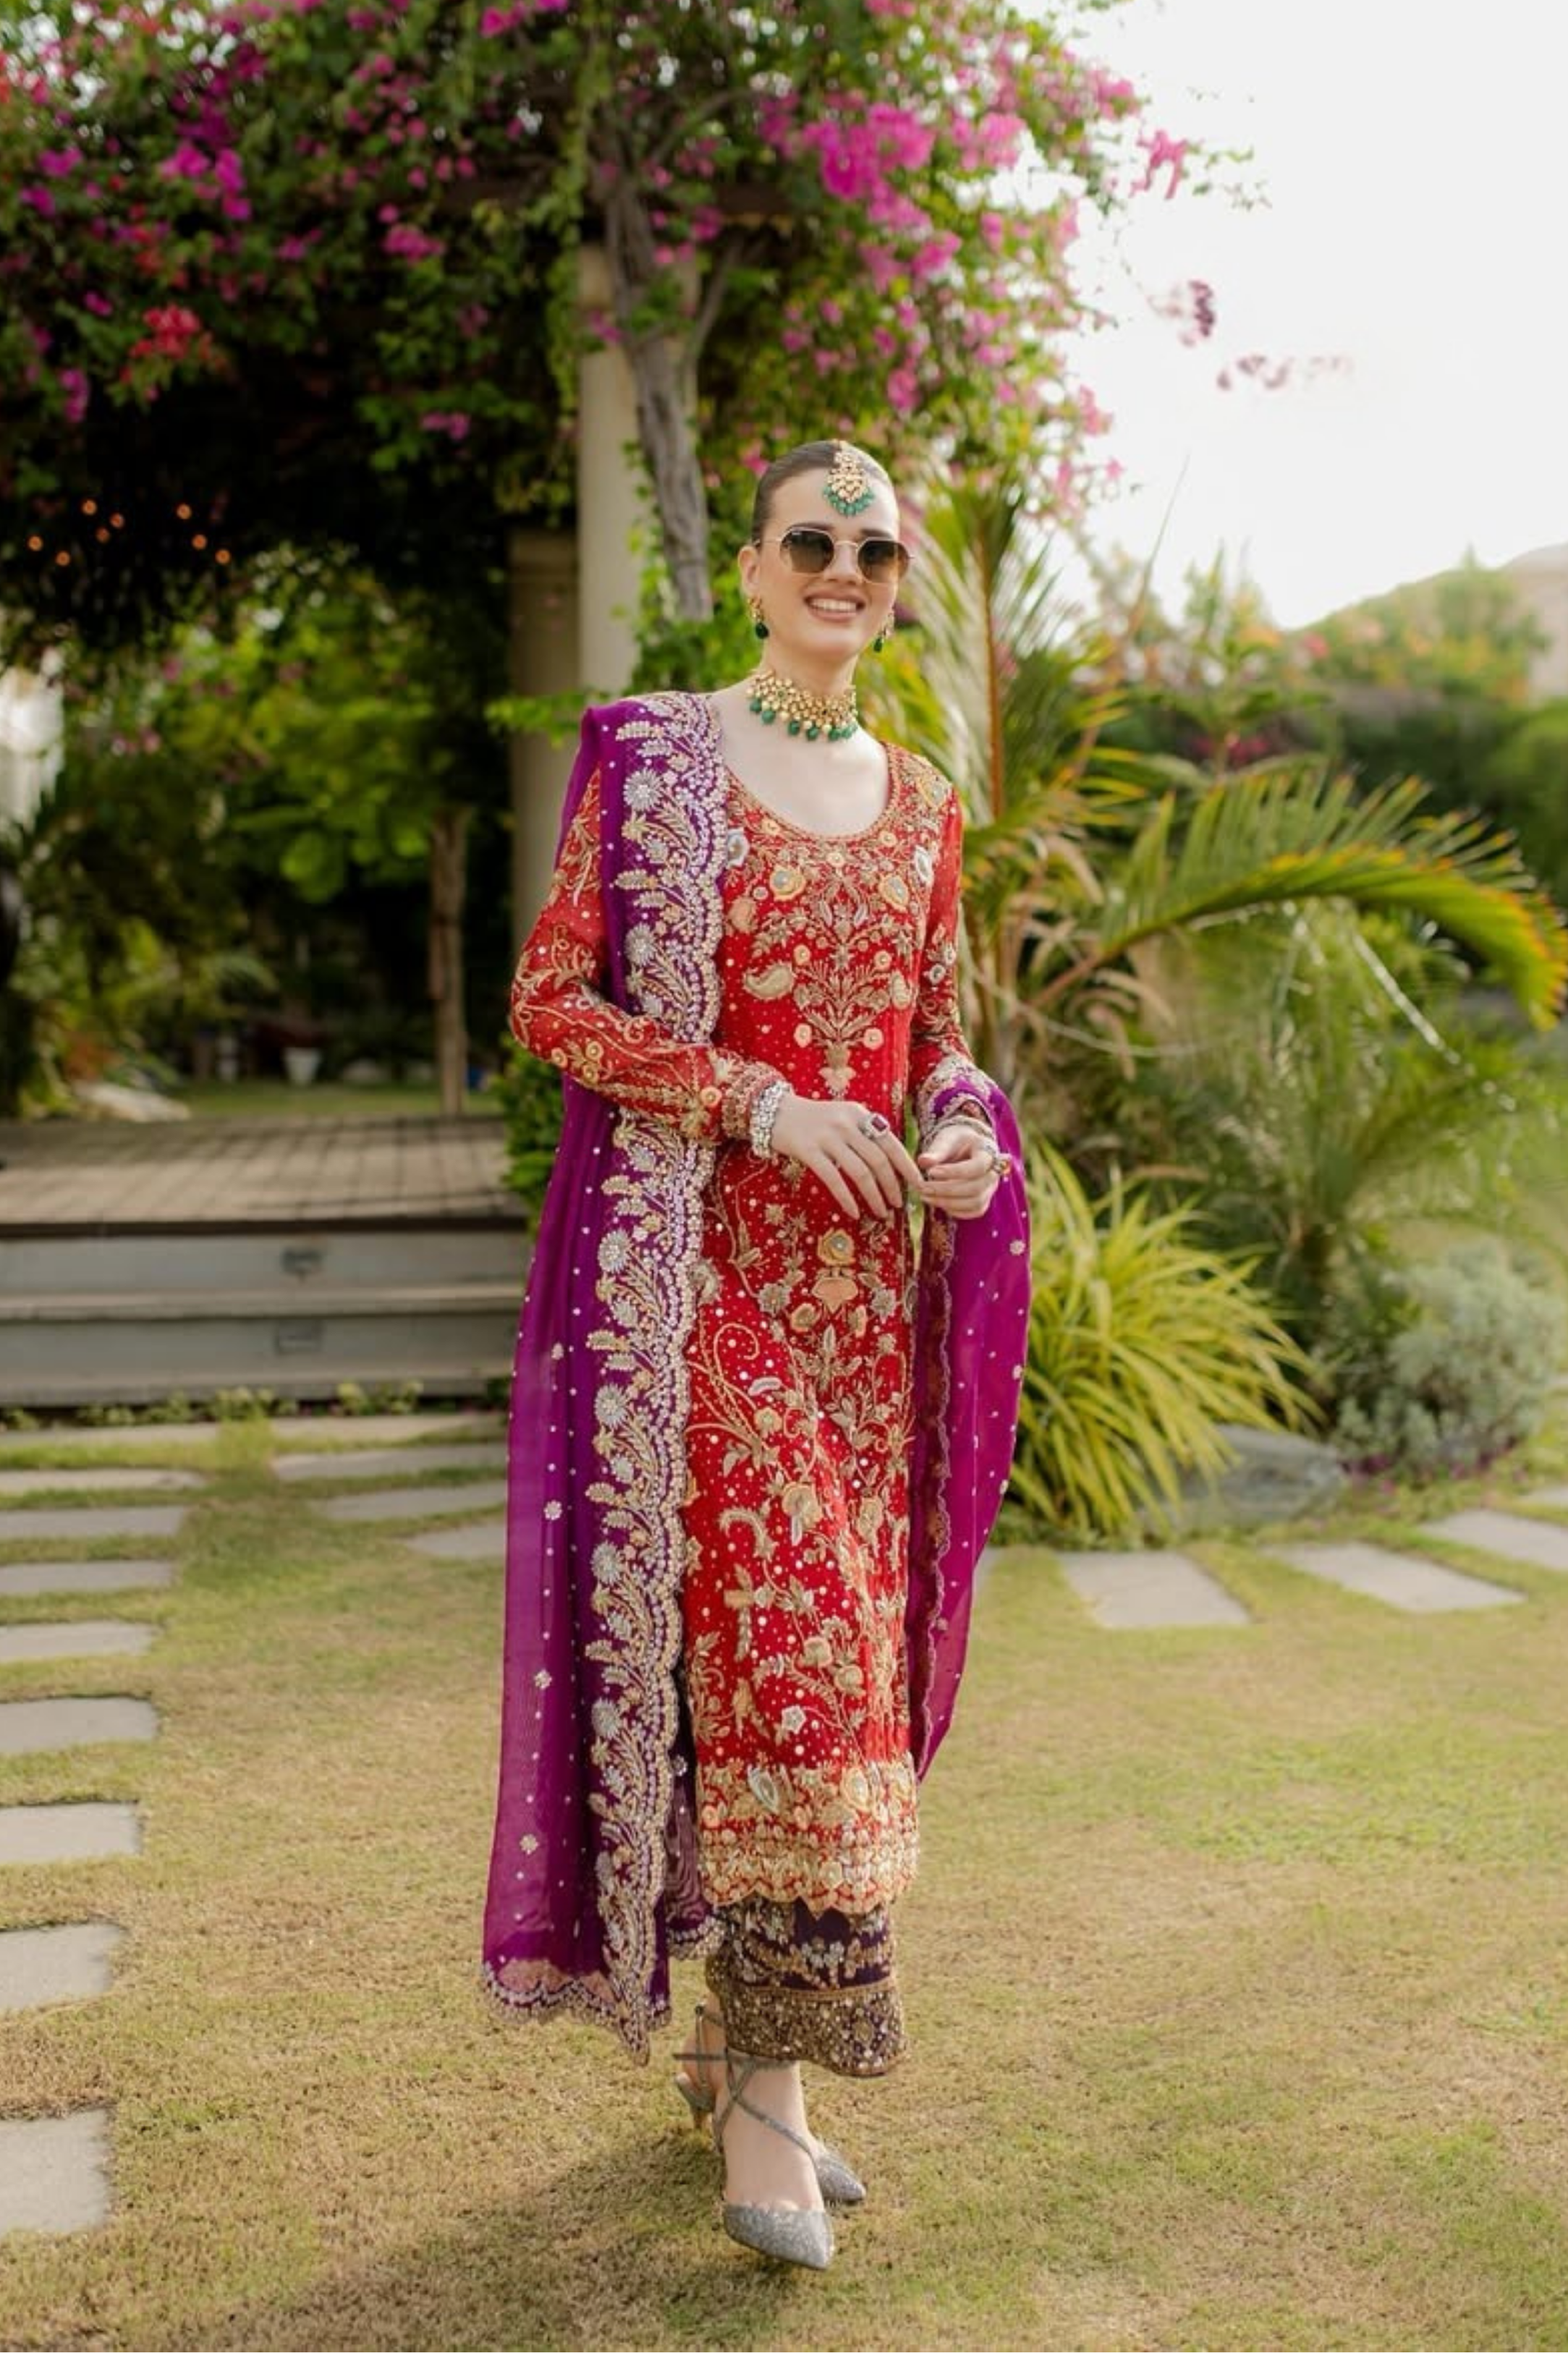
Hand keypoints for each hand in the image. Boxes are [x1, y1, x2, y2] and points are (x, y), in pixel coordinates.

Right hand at [769, 1096, 925, 1220]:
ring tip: (881, 1212)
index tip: (918, 1184)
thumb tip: (891, 1162)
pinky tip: (854, 1212)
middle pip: (878, 1160)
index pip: (891, 1143)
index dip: (906, 1166)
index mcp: (860, 1114)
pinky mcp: (809, 1151)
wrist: (775, 1111)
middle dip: (893, 1186)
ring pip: (860, 1172)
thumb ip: (865, 1132)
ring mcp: (827, 1137)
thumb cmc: (814, 1119)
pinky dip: (846, 1198)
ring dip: (874, 1196)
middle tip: (899, 1205)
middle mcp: (847, 1124)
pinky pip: (833, 1179)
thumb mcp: (843, 1116)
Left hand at [917, 1121, 1007, 1220]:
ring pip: (975, 1203)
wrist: (964, 1148)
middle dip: (947, 1190)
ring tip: (925, 1196)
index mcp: (988, 1151)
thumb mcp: (947, 1139)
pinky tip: (936, 1201)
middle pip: (976, 1188)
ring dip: (948, 1203)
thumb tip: (923, 1161)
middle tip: (923, 1187)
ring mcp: (991, 1188)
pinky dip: (954, 1210)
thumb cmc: (955, 1142)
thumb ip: (937, 1151)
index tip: (931, 1172)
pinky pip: (973, 1211)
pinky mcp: (984, 1200)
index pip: (977, 1166)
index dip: (954, 1172)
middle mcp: (994, 1172)